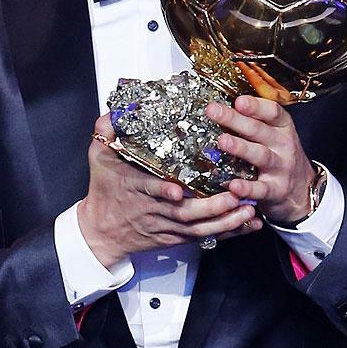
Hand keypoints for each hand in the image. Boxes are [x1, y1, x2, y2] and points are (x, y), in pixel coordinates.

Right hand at [78, 113, 261, 266]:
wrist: (100, 232)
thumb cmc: (103, 191)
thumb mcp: (98, 158)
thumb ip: (106, 131)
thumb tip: (116, 109)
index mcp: (134, 188)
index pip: (148, 190)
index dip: (162, 191)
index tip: (177, 190)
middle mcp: (152, 210)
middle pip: (183, 214)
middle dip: (210, 207)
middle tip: (234, 195)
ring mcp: (166, 226)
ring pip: (198, 228)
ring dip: (225, 221)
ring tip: (248, 209)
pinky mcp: (175, 238)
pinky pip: (204, 237)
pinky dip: (227, 231)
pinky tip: (248, 223)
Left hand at [206, 95, 314, 224]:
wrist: (303, 188)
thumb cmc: (281, 155)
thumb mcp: (275, 133)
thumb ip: (255, 120)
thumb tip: (222, 105)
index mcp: (282, 127)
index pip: (272, 111)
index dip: (255, 105)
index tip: (238, 101)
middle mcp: (283, 144)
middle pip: (259, 130)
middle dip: (235, 119)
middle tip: (213, 111)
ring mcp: (281, 167)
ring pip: (260, 155)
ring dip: (241, 147)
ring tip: (222, 141)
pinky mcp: (276, 190)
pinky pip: (261, 189)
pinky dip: (247, 188)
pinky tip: (233, 185)